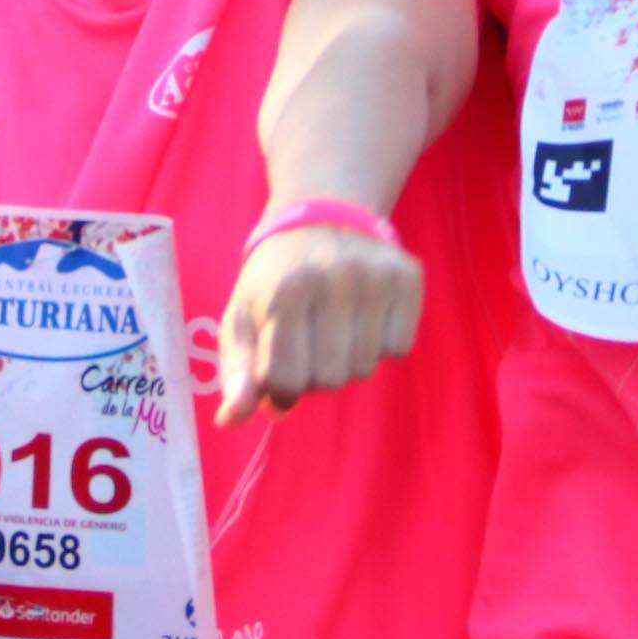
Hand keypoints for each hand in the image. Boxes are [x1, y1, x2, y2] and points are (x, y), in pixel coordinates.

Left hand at [214, 221, 423, 423]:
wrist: (319, 219)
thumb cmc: (273, 279)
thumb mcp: (241, 318)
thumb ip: (235, 371)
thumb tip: (230, 420)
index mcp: (284, 293)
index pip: (286, 381)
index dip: (279, 391)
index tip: (278, 374)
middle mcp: (332, 281)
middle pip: (329, 380)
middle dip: (314, 374)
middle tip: (308, 344)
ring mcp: (374, 278)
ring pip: (365, 368)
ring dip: (347, 361)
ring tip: (334, 330)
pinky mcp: (407, 278)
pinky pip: (399, 348)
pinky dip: (381, 344)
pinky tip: (364, 318)